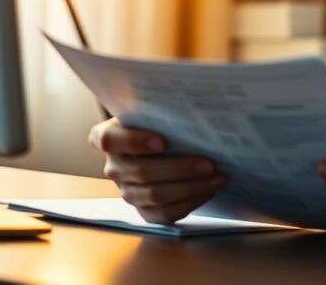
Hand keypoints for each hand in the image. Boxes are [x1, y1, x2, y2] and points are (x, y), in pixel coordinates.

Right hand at [88, 117, 225, 223]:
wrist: (167, 144)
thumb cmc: (162, 124)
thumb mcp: (158, 113)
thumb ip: (165, 112)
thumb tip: (194, 115)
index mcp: (108, 137)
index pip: (109, 139)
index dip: (134, 141)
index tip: (163, 141)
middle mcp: (113, 166)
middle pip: (141, 171)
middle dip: (179, 169)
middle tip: (209, 164)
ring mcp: (127, 191)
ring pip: (154, 195)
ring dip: (190, 188)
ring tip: (217, 178)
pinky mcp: (143, 210)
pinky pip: (164, 214)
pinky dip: (189, 203)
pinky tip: (208, 191)